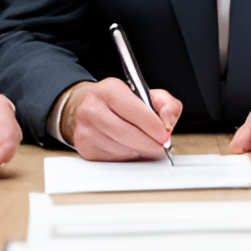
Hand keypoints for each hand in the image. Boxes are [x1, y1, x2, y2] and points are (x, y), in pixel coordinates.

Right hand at [60, 78, 181, 160]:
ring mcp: (86, 131)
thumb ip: (164, 103)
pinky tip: (129, 149)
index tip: (164, 135)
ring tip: (144, 146)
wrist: (82, 106)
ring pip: (123, 151)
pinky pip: (114, 160)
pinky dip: (127, 159)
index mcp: (109, 90)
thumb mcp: (142, 92)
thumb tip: (168, 124)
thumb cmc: (114, 101)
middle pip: (130, 135)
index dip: (155, 127)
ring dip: (140, 153)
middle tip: (160, 146)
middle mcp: (93, 109)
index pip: (137, 112)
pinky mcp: (85, 149)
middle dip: (150, 144)